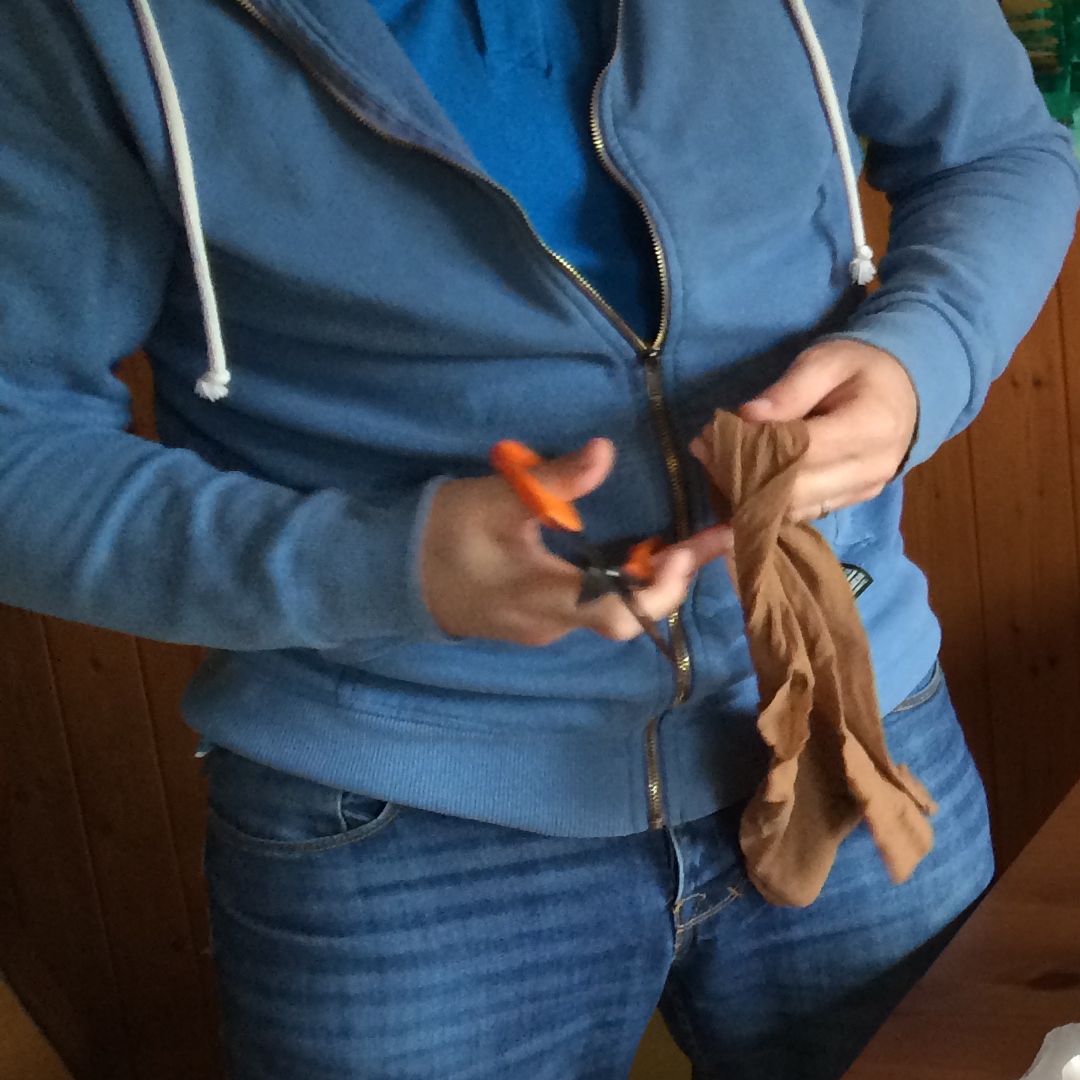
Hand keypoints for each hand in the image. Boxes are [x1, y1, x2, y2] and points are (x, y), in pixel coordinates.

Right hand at [420, 438, 735, 645]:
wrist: (376, 574)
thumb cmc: (437, 533)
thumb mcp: (496, 498)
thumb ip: (554, 480)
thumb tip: (605, 451)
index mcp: (545, 599)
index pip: (625, 612)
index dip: (667, 586)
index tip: (692, 549)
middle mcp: (549, 625)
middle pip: (626, 619)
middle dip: (670, 583)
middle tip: (703, 541)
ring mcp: (537, 628)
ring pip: (607, 615)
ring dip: (646, 584)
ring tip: (682, 544)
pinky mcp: (526, 620)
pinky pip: (585, 609)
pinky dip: (616, 586)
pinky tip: (632, 556)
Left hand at [714, 337, 918, 518]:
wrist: (909, 390)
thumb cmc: (863, 368)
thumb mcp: (826, 360)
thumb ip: (789, 391)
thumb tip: (746, 419)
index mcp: (870, 426)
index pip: (802, 452)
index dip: (753, 449)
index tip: (713, 434)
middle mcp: (871, 468)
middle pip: (796, 491)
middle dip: (744, 476)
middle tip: (708, 450)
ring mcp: (865, 491)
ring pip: (797, 510)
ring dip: (752, 494)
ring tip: (720, 464)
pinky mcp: (853, 501)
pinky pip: (804, 512)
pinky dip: (771, 501)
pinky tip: (746, 478)